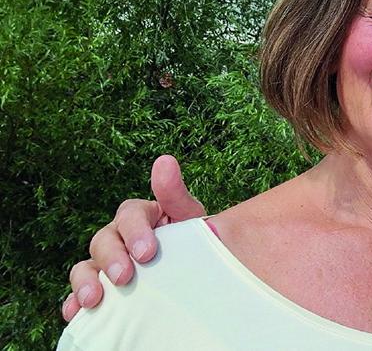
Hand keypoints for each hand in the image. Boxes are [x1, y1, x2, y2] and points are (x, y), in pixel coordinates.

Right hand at [62, 154, 205, 320]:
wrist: (194, 269)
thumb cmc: (191, 240)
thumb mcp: (189, 217)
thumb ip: (176, 193)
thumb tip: (165, 160)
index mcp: (140, 216)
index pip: (129, 215)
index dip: (136, 231)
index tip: (148, 252)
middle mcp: (118, 237)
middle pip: (103, 240)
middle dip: (112, 258)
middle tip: (124, 277)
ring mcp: (106, 263)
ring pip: (85, 266)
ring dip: (86, 281)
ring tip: (94, 299)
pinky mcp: (100, 287)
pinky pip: (80, 293)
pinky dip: (74, 303)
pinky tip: (76, 313)